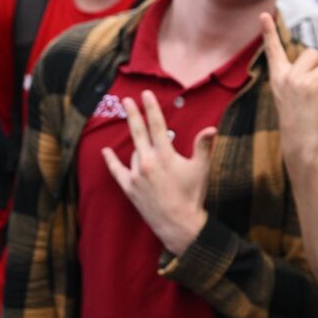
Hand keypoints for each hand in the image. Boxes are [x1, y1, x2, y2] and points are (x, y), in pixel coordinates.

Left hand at [101, 91, 213, 256]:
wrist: (179, 224)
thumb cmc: (192, 195)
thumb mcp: (200, 169)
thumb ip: (203, 146)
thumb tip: (212, 128)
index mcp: (165, 155)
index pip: (156, 125)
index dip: (151, 108)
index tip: (145, 94)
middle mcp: (148, 162)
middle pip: (138, 132)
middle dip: (132, 114)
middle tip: (127, 100)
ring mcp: (137, 175)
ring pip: (135, 153)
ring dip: (141, 148)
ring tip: (154, 156)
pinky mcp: (130, 188)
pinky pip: (117, 171)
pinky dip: (111, 161)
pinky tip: (105, 152)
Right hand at [260, 12, 317, 166]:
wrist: (301, 142)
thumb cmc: (297, 119)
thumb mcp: (284, 96)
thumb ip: (292, 76)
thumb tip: (311, 56)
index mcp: (277, 77)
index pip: (272, 50)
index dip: (268, 32)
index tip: (264, 14)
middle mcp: (288, 75)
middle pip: (309, 53)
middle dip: (315, 67)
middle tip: (310, 94)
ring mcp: (303, 79)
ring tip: (317, 97)